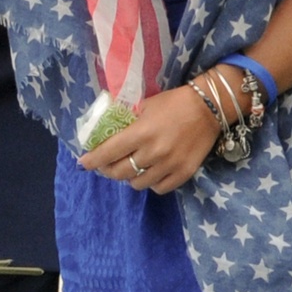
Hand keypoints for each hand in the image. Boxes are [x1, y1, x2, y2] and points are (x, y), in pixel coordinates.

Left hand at [78, 84, 219, 192]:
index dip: (93, 160)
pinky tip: (149, 173)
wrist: (208, 108)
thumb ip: (127, 121)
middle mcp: (154, 152)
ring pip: (138, 183)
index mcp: (141, 133)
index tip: (83, 163)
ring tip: (129, 168)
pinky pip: (159, 188)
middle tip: (105, 165)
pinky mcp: (184, 174)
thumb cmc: (173, 103)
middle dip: (108, 170)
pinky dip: (150, 183)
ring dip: (129, 177)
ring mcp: (170, 165)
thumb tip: (107, 132)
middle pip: (120, 172)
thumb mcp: (145, 106)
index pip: (109, 152)